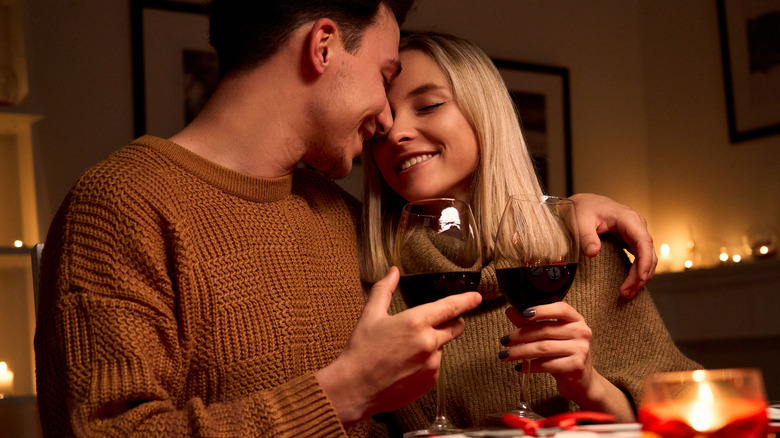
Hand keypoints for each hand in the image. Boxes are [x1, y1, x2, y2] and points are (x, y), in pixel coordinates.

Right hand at [316, 267, 481, 425]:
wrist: (354, 388)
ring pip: (441, 347)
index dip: (466, 301)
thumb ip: (384, 289)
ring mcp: (432, 363)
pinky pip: (435, 365)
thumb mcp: (371, 315)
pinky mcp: (431, 380)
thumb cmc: (361, 351)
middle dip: (450, 323)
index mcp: (416, 321)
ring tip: (404, 351)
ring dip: (432, 345)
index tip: (476, 297)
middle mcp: (429, 342)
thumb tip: (393, 271)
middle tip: (430, 325)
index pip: (450, 307)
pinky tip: (405, 365)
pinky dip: (426, 362)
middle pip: (455, 327)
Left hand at [500, 303, 634, 421]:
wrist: (583, 382)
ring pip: (542, 348)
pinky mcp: (575, 367)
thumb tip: (511, 311)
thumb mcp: (550, 336)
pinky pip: (546, 365)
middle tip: (504, 340)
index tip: (523, 314)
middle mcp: (581, 332)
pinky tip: (519, 367)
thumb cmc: (564, 354)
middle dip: (520, 335)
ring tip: (505, 355)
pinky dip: (529, 366)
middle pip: (545, 330)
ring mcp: (580, 350)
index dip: (541, 310)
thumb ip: (531, 323)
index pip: (560, 309)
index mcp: (576, 320)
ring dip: (520, 352)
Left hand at [569, 193, 655, 297]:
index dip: (645, 262)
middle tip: (626, 292)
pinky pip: (640, 258)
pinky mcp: (631, 240)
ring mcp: (635, 233)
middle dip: (641, 275)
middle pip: (648, 253)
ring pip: (647, 258)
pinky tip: (630, 284)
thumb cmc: (582, 209)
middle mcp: (636, 226)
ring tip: (627, 293)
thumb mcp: (580, 221)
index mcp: (628, 218)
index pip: (644, 241)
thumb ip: (587, 236)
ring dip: (640, 277)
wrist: (583, 203)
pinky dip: (637, 272)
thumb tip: (593, 253)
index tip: (640, 278)